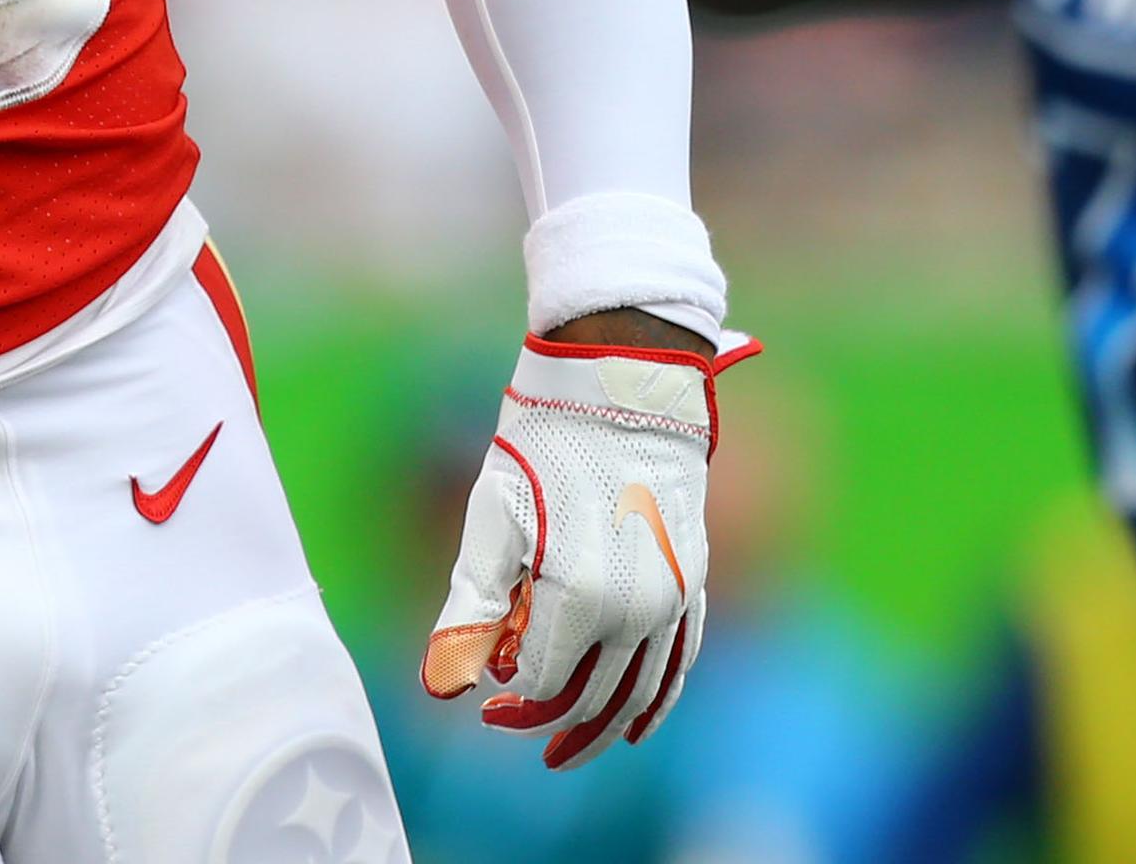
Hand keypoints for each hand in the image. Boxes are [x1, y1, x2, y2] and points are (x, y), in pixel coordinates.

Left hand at [421, 329, 752, 767]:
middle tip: (504, 723)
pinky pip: (680, 661)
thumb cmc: (544, 445)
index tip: (482, 680)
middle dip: (545, 717)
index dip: (506, 691)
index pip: (540, 682)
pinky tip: (637, 727)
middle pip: (589, 695)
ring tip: (568, 752)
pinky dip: (658, 700)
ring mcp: (674, 599)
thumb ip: (469, 611)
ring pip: (640, 691)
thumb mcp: (491, 521)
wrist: (623, 384)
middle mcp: (637, 609)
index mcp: (580, 597)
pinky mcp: (694, 582)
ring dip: (603, 728)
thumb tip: (442, 688)